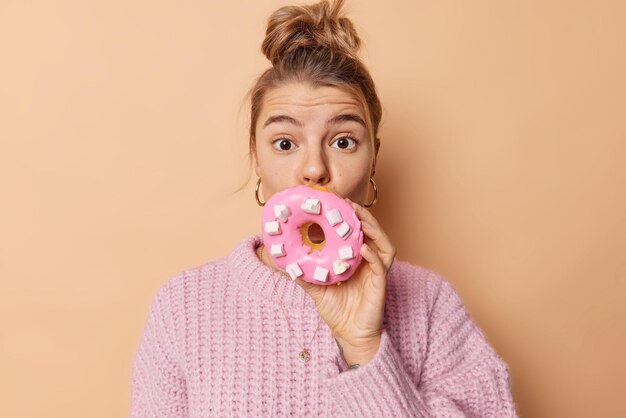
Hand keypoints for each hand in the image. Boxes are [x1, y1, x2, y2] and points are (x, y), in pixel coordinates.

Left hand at [297, 199, 395, 365]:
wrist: (350, 336)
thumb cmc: (337, 312)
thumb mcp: (316, 289)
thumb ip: (303, 275)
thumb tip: (283, 264)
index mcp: (357, 260)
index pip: (358, 233)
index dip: (351, 217)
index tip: (338, 202)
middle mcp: (370, 263)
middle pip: (374, 233)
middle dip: (363, 216)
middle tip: (348, 202)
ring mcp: (377, 273)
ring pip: (383, 244)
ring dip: (373, 228)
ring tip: (359, 216)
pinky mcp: (380, 284)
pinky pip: (381, 265)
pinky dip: (373, 254)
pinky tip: (362, 246)